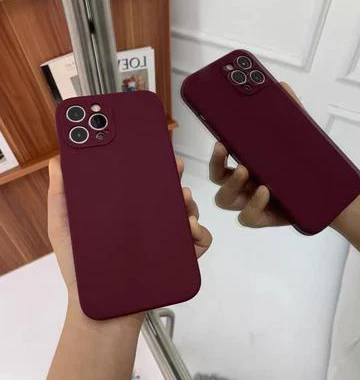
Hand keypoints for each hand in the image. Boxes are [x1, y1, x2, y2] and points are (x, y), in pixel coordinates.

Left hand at [47, 156, 211, 314]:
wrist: (99, 308)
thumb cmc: (81, 269)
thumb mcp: (65, 228)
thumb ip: (61, 195)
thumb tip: (59, 160)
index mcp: (129, 214)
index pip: (144, 185)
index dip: (152, 166)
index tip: (154, 151)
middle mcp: (150, 224)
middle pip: (169, 195)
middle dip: (175, 179)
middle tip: (175, 168)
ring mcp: (166, 241)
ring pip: (188, 213)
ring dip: (190, 204)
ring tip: (183, 200)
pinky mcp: (179, 260)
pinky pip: (199, 242)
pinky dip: (200, 234)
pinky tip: (189, 230)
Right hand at [209, 82, 299, 227]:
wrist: (331, 193)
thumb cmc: (306, 164)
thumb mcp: (297, 136)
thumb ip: (288, 112)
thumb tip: (280, 86)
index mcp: (247, 163)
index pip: (221, 158)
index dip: (214, 150)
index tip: (219, 138)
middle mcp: (244, 183)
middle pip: (217, 179)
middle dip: (215, 164)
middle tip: (225, 147)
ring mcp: (251, 202)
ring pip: (225, 199)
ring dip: (231, 184)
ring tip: (245, 169)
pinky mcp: (263, 218)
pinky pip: (247, 217)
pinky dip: (252, 205)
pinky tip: (264, 190)